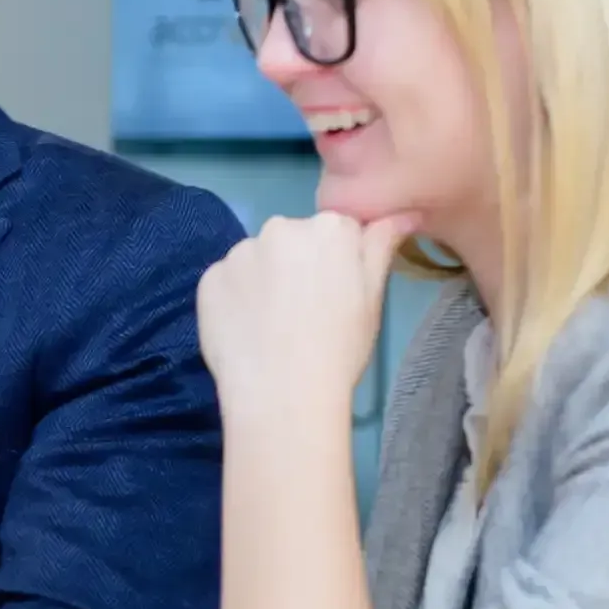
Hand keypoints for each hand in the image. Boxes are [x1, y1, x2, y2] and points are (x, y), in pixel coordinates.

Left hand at [197, 210, 416, 420]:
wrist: (282, 394)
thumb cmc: (339, 349)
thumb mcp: (372, 300)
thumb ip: (380, 249)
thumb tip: (400, 215)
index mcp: (330, 227)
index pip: (337, 231)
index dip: (336, 265)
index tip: (334, 295)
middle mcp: (280, 227)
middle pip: (292, 240)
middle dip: (296, 265)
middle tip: (302, 313)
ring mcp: (239, 252)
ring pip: (256, 259)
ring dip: (262, 280)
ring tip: (270, 325)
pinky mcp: (208, 279)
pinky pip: (226, 281)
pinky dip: (233, 299)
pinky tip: (244, 330)